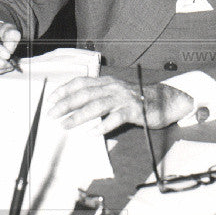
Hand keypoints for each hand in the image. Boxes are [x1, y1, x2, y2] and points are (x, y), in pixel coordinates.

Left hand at [48, 76, 193, 134]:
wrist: (164, 100)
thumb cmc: (135, 100)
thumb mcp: (115, 94)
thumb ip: (98, 98)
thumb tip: (75, 109)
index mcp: (106, 82)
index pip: (81, 82)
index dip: (65, 90)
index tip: (51, 100)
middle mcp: (113, 87)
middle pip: (85, 94)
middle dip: (66, 104)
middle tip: (52, 114)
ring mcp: (123, 98)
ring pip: (98, 105)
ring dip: (80, 115)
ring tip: (66, 124)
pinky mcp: (134, 110)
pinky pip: (116, 117)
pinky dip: (104, 125)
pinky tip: (93, 132)